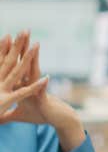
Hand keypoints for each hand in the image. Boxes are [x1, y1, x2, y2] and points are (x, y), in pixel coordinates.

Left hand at [0, 32, 84, 151]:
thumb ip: (6, 114)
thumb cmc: (39, 115)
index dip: (8, 55)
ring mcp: (37, 89)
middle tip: (22, 33)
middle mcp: (30, 83)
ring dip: (34, 59)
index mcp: (22, 85)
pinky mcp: (43, 99)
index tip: (5, 41)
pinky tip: (46, 78)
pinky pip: (42, 91)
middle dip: (22, 48)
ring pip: (35, 71)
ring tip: (35, 45)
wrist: (58, 119)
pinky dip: (43, 85)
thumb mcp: (18, 115)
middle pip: (24, 63)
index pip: (14, 67)